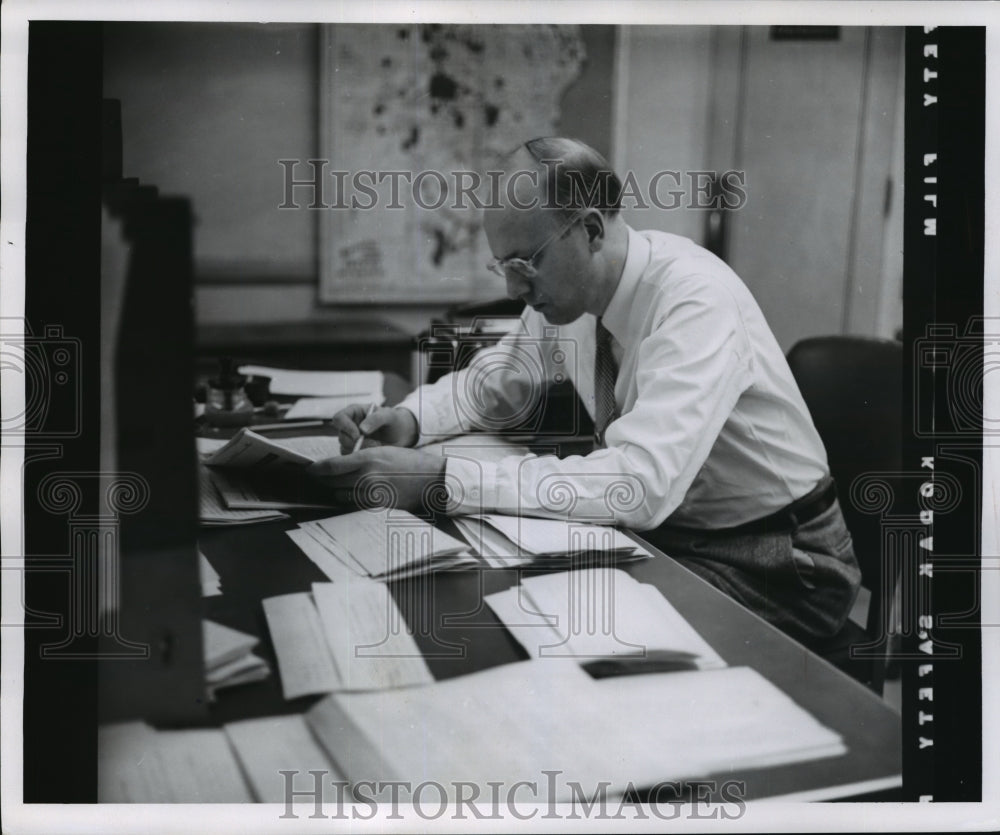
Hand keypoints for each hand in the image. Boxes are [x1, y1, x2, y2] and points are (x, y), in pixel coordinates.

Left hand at [307, 446, 447, 512]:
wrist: (431, 478)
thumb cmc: (408, 462)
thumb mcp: (383, 452)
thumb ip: (360, 458)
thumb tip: (340, 465)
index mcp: (367, 458)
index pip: (332, 465)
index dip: (317, 469)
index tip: (310, 470)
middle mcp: (366, 476)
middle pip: (333, 482)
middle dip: (324, 481)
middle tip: (319, 479)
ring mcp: (371, 493)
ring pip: (341, 495)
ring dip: (338, 491)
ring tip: (342, 486)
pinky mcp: (377, 506)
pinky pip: (355, 505)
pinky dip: (351, 500)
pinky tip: (356, 495)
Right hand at [330, 404, 419, 454]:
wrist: (402, 435)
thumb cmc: (395, 420)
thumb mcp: (389, 416)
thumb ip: (376, 419)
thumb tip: (362, 429)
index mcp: (354, 412)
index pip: (339, 419)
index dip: (345, 427)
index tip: (358, 435)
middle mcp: (349, 426)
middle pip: (341, 437)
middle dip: (356, 443)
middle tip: (375, 444)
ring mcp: (352, 440)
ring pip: (345, 449)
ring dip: (361, 451)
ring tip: (378, 448)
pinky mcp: (356, 452)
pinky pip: (352, 458)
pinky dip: (363, 458)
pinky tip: (375, 454)